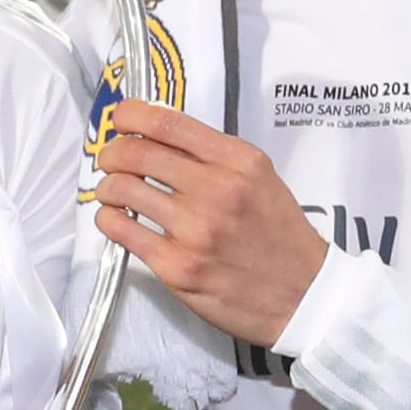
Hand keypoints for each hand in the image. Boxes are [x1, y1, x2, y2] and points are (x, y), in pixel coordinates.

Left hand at [90, 97, 325, 350]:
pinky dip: (108, 218)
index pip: (168, 123)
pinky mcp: (177, 267)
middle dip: (112, 152)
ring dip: (107, 186)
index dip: (131, 114)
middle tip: (110, 160)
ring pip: (122, 189)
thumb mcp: (261, 179)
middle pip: (136, 152)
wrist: (303, 295)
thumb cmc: (280, 238)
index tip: (121, 119)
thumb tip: (160, 138)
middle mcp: (218, 191)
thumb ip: (216, 156)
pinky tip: (114, 218)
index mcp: (240, 162)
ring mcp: (196, 230)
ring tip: (112, 192)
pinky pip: (122, 231)